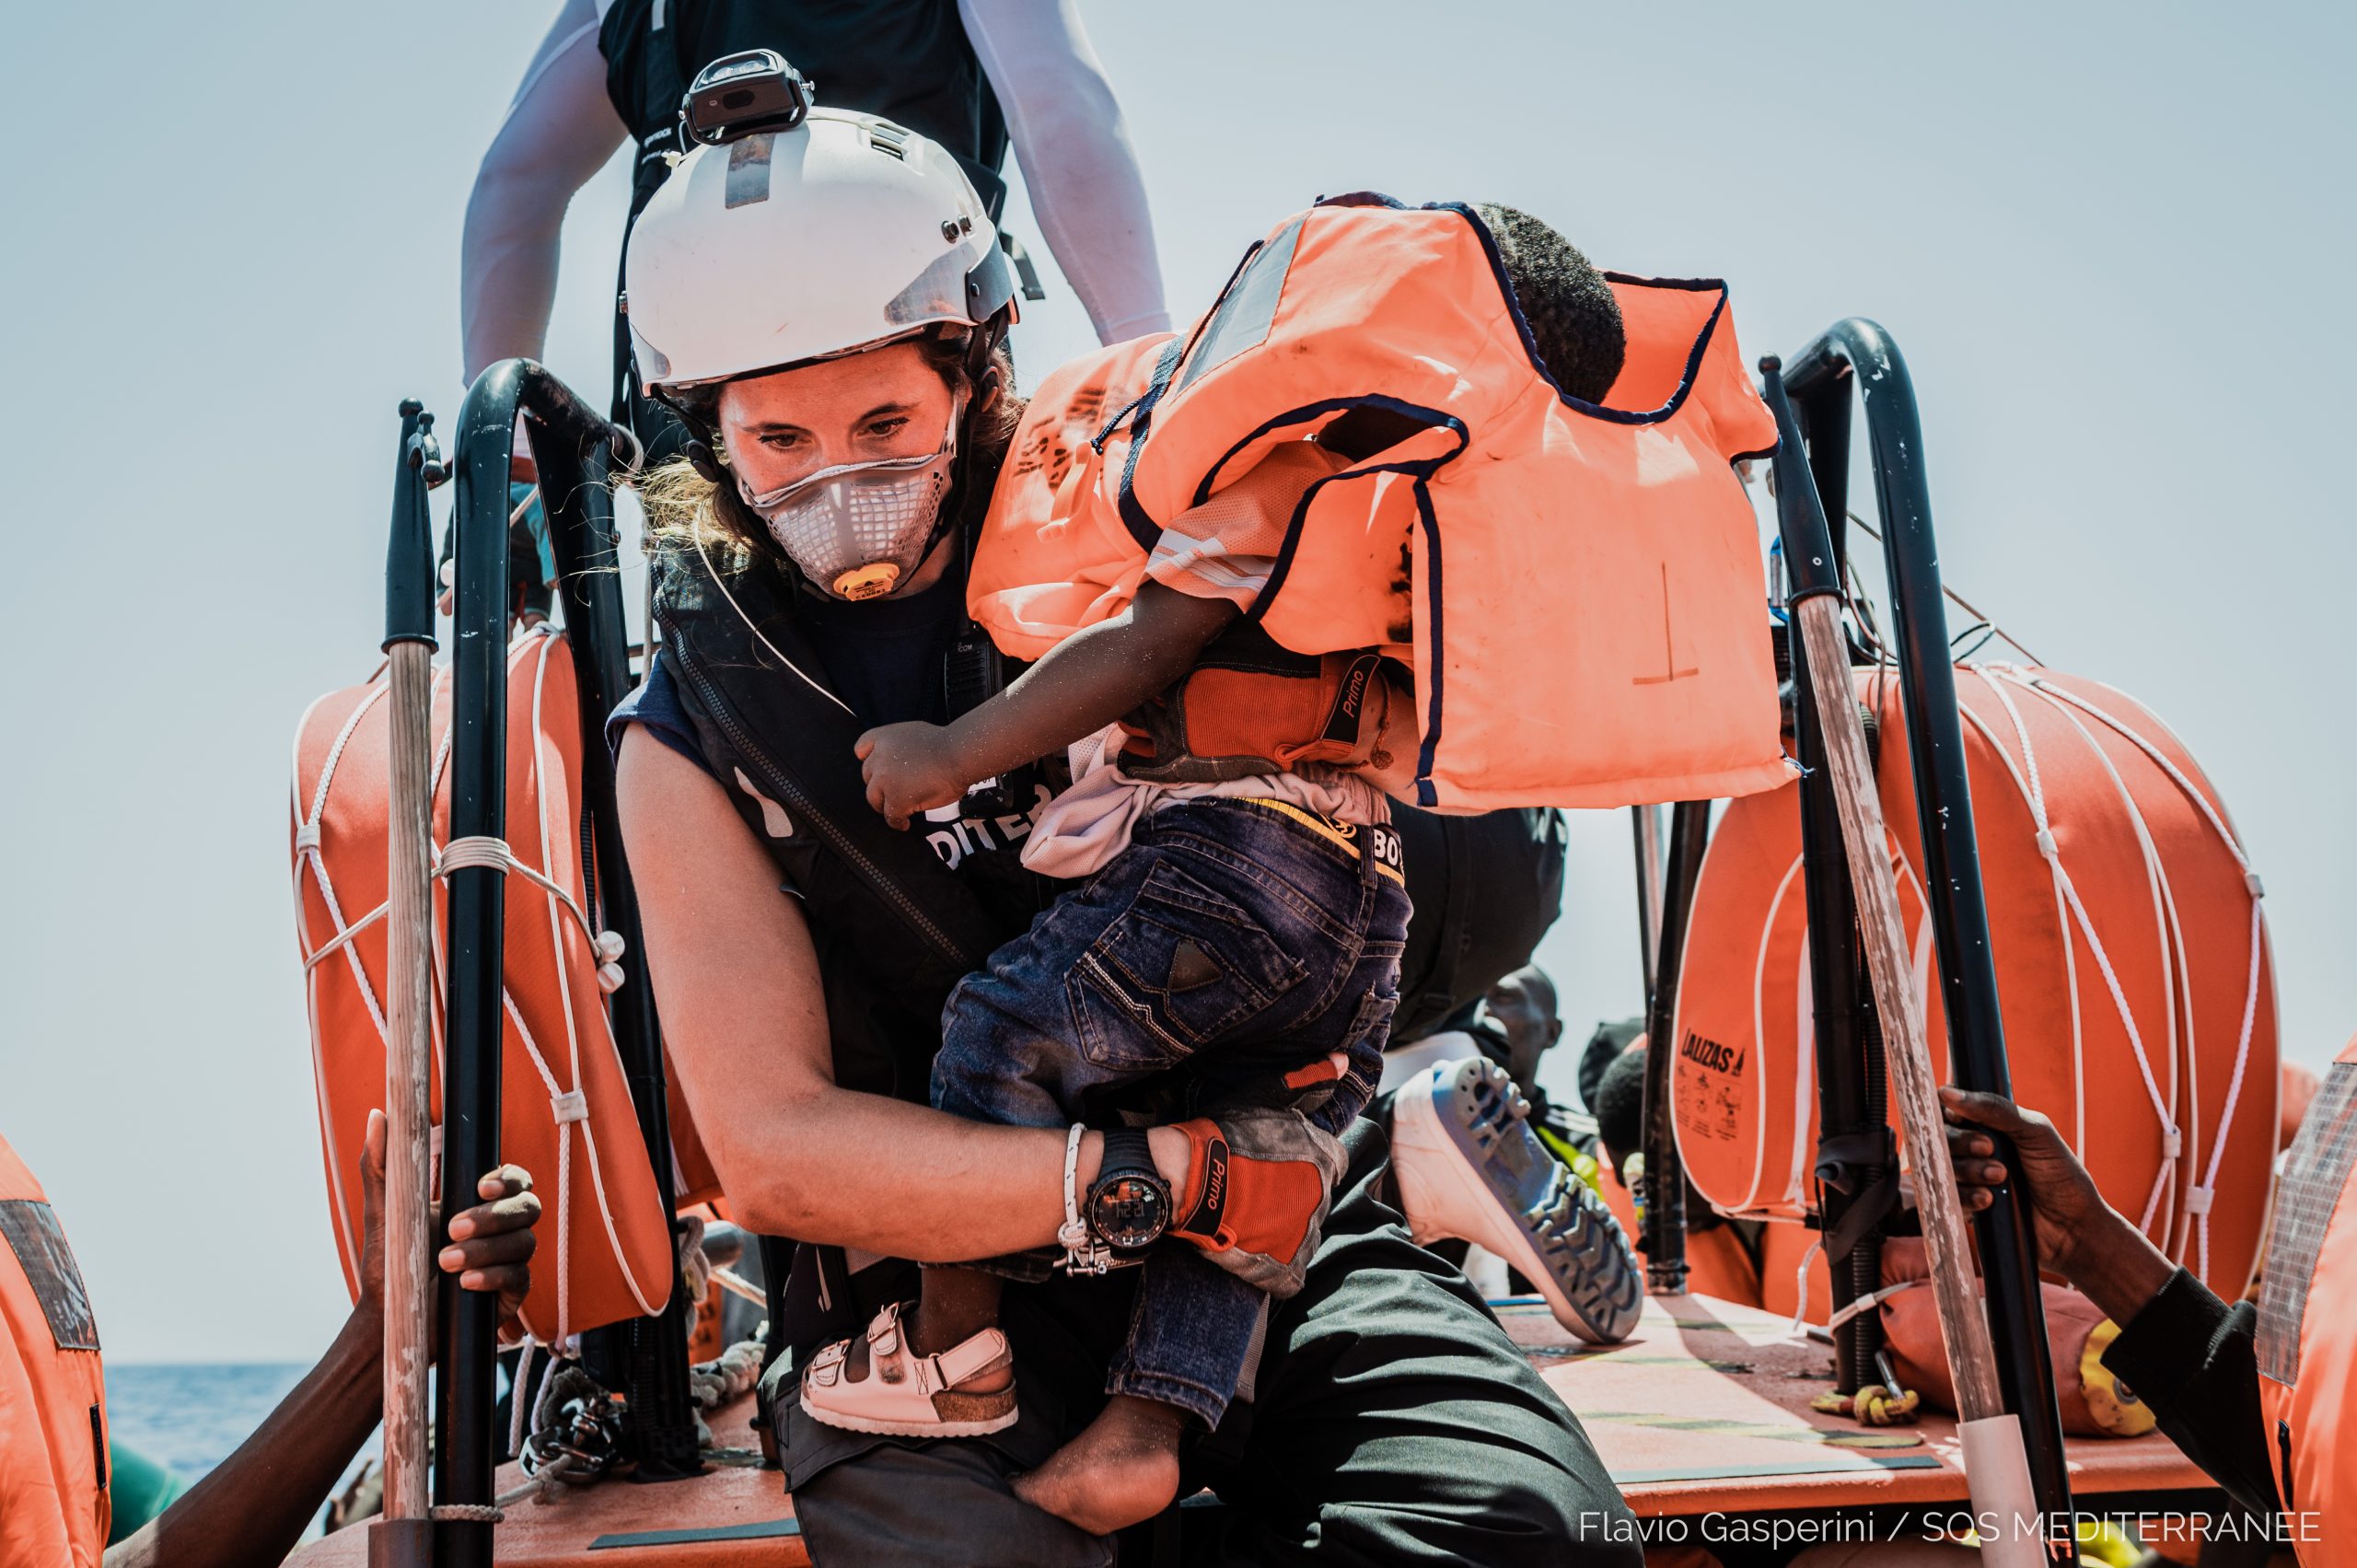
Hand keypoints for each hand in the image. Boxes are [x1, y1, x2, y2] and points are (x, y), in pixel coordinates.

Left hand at [356, 1108, 541, 1344]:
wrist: (389, 1318)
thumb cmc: (389, 1261)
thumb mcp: (383, 1209)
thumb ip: (383, 1162)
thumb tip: (380, 1115)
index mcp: (479, 1201)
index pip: (514, 1178)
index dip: (507, 1178)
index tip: (480, 1186)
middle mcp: (502, 1227)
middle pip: (529, 1206)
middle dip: (494, 1216)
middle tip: (452, 1229)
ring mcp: (510, 1259)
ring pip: (524, 1242)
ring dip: (486, 1249)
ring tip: (446, 1262)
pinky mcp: (511, 1292)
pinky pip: (520, 1277)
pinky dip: (493, 1277)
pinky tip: (464, 1283)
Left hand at [855, 721, 968, 829]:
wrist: (959, 755)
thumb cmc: (948, 744)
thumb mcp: (915, 733)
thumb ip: (901, 746)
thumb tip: (902, 761)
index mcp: (885, 737)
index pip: (861, 748)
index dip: (868, 759)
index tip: (877, 768)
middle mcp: (880, 758)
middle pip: (868, 777)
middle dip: (880, 785)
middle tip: (893, 792)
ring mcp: (885, 780)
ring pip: (874, 798)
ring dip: (885, 805)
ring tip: (897, 811)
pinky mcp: (896, 800)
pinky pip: (890, 816)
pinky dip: (897, 822)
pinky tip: (905, 823)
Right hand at [1940, 1085, 2177, 1324]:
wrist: (2073, 1227)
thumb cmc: (2061, 1174)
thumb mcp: (2035, 1132)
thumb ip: (1995, 1109)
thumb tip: (1948, 1092)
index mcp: (1990, 1125)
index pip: (1951, 1110)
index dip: (1951, 1113)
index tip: (1962, 1119)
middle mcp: (1975, 1150)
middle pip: (1942, 1138)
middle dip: (1962, 1142)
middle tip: (1989, 1149)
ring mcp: (1971, 1179)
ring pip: (1944, 1168)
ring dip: (1969, 1170)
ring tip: (1999, 1176)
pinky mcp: (1968, 1206)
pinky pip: (1950, 1197)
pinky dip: (1966, 1196)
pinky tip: (1989, 1199)